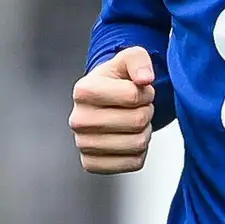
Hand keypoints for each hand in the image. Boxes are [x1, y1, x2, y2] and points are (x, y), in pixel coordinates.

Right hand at [71, 46, 157, 175]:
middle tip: (137, 108)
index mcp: (83, 90)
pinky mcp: (91, 164)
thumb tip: (145, 79)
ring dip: (144, 132)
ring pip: (137, 144)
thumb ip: (139, 60)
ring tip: (133, 123)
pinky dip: (139, 152)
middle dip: (146, 112)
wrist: (103, 104)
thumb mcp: (129, 59)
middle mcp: (78, 119)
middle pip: (137, 121)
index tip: (139, 90)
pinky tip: (127, 139)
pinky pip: (133, 163)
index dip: (146, 93)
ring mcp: (83, 144)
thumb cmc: (117, 80)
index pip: (133, 96)